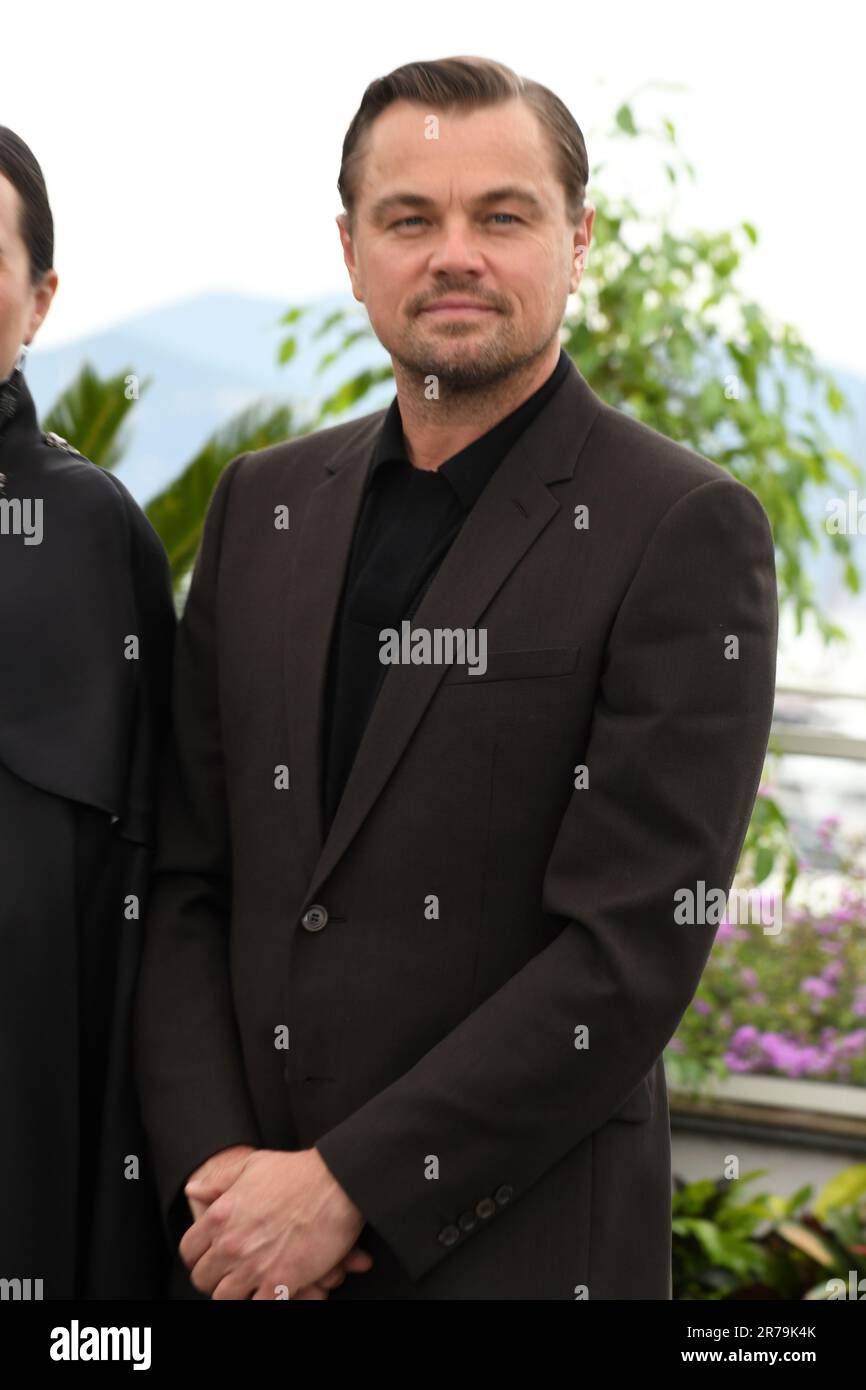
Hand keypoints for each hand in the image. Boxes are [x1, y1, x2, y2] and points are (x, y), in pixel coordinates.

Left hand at [180, 1147, 367, 1298]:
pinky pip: (257, 1306)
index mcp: (220, 1216)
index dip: (199, 1256)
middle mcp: (230, 1244)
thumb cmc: (297, 1171)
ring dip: (236, 1293)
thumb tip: (193, 1189)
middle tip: (232, 1272)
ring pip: (224, 1299)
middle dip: (215, 1277)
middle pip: (203, 1279)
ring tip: (250, 1284)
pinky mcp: (279, 1282)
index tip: (211, 1257)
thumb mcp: (252, 1166)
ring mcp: (254, 1266)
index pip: (189, 1251)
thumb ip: (219, 1181)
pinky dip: (260, 1301)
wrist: (337, 1182)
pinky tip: (270, 1291)